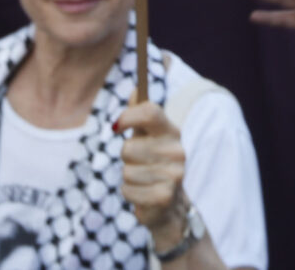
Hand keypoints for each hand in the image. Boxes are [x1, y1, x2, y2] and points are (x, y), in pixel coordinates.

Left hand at [113, 100, 191, 247]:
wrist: (171, 205)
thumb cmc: (154, 164)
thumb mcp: (148, 137)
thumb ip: (139, 113)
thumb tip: (136, 89)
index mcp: (172, 132)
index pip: (150, 112)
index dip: (128, 116)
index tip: (116, 127)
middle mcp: (177, 151)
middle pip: (129, 147)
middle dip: (127, 159)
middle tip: (140, 164)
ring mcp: (173, 175)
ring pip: (127, 171)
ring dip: (129, 178)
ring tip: (143, 181)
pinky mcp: (164, 197)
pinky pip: (127, 190)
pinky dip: (130, 194)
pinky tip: (143, 194)